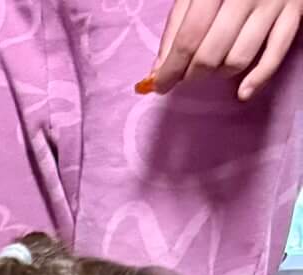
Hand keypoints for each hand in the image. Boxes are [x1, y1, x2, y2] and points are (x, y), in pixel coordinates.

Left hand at [152, 0, 299, 93]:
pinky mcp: (294, 11)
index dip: (171, 68)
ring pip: (238, 60)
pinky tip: (242, 93)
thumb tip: (159, 70)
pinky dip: (258, 79)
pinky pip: (275, 55)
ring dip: (218, 74)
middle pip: (210, 55)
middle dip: (192, 74)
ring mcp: (273, 2)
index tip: (160, 85)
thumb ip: (177, 24)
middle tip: (186, 75)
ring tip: (211, 67)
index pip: (188, 39)